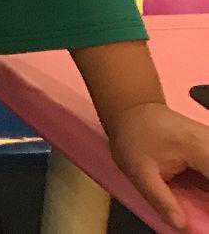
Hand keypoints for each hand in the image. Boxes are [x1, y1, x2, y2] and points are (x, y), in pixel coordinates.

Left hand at [106, 101, 208, 226]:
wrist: (131, 110)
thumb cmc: (132, 137)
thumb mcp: (138, 171)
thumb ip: (161, 199)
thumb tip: (180, 225)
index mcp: (197, 148)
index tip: (204, 208)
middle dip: (208, 191)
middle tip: (198, 198)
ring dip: (207, 187)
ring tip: (195, 190)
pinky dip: (206, 176)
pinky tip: (199, 185)